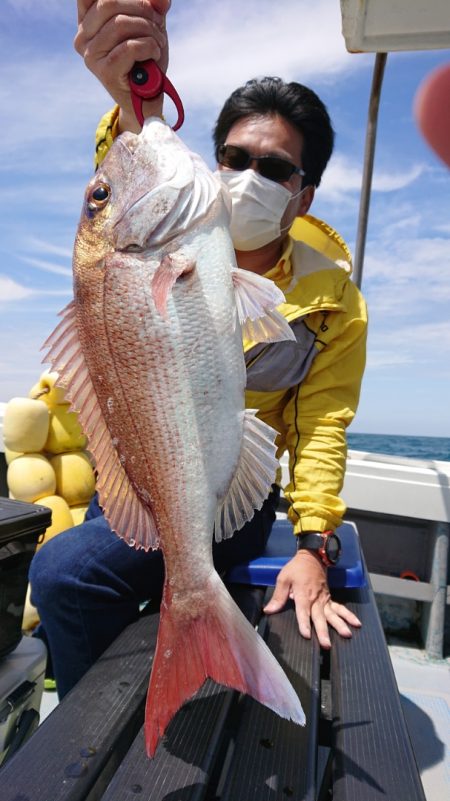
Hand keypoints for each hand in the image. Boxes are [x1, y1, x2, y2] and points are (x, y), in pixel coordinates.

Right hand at [75, 0, 170, 131]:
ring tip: (158, 43)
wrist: (147, 99)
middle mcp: (83, 38)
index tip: (142, 4)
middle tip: (158, 24)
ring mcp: (91, 56)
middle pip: (109, 3)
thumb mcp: (148, 26)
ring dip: (149, 30)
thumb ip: (151, 7)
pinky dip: (149, 47)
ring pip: (121, 23)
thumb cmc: (145, 60)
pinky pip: (130, 46)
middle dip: (142, 9)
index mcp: (87, 22)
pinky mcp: (105, 72)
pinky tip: (154, 55)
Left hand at [263, 550, 360, 648]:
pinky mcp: (329, 598)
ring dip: (340, 624)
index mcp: (303, 594)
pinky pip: (340, 608)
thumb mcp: (283, 579)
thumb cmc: (296, 568)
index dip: (304, 623)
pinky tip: (356, 623)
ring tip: (347, 634)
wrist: (313, 556)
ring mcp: (324, 599)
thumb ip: (278, 596)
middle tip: (326, 644)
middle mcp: (315, 599)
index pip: (303, 611)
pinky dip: (348, 615)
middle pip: (319, 617)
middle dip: (323, 631)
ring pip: (332, 614)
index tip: (306, 635)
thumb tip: (268, 610)